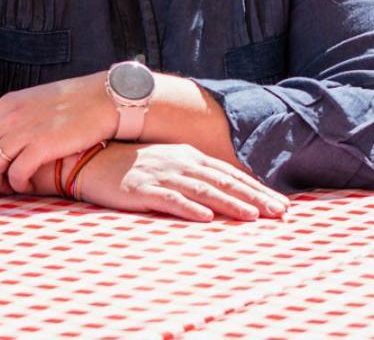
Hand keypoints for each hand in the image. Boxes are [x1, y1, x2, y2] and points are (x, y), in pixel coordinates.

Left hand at [0, 72, 116, 192]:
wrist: (103, 98)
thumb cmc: (72, 103)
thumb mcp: (33, 102)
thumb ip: (11, 118)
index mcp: (6, 104)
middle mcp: (10, 116)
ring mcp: (25, 130)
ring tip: (8, 187)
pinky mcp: (42, 145)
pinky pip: (16, 174)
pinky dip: (17, 186)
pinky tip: (26, 185)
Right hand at [76, 142, 288, 221]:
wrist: (93, 158)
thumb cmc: (133, 164)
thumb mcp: (169, 163)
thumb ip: (194, 173)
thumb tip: (224, 189)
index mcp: (189, 156)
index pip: (230, 173)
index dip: (257, 188)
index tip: (281, 203)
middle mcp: (181, 162)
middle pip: (224, 181)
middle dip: (255, 197)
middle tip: (280, 212)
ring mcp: (163, 174)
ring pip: (203, 190)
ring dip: (230, 203)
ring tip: (253, 216)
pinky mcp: (143, 189)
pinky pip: (170, 199)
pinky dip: (189, 208)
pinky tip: (206, 217)